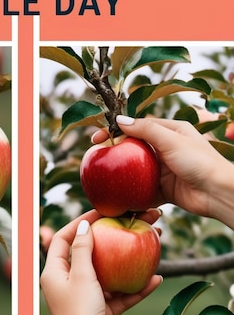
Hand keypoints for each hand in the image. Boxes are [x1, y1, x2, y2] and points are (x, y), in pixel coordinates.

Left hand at [40, 210, 161, 314]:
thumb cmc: (79, 312)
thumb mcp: (81, 275)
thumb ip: (82, 249)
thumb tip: (84, 226)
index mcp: (54, 272)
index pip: (63, 239)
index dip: (79, 223)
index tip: (99, 212)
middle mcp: (67, 283)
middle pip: (90, 255)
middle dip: (111, 240)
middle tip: (129, 225)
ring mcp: (85, 298)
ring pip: (108, 275)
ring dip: (128, 264)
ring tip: (149, 248)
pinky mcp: (100, 312)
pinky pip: (119, 295)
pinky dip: (135, 288)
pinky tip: (155, 279)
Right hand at [92, 115, 233, 227]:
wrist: (217, 193)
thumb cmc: (199, 161)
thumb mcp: (171, 140)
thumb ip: (146, 129)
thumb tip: (119, 120)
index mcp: (171, 131)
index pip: (138, 127)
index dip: (117, 130)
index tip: (97, 138)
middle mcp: (166, 149)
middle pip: (135, 149)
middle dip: (116, 152)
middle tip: (96, 157)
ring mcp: (164, 171)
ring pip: (137, 170)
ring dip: (122, 174)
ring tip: (103, 177)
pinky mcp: (164, 190)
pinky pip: (143, 190)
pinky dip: (131, 193)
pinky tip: (117, 194)